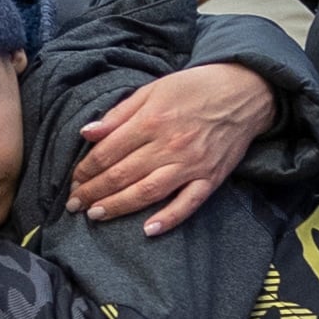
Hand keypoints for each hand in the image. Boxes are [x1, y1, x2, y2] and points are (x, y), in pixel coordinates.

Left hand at [69, 63, 280, 234]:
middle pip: (122, 175)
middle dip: (94, 191)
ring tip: (95, 215)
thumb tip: (87, 133)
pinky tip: (148, 230)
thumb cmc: (194, 88)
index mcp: (151, 120)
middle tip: (75, 204)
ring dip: (118, 206)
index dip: (86, 169)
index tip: (74, 181)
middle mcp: (169, 145)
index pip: (108, 152)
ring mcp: (191, 164)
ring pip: (147, 192)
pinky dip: (169, 218)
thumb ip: (119, 114)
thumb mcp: (153, 89)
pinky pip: (188, 204)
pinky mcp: (210, 178)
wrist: (244, 91)